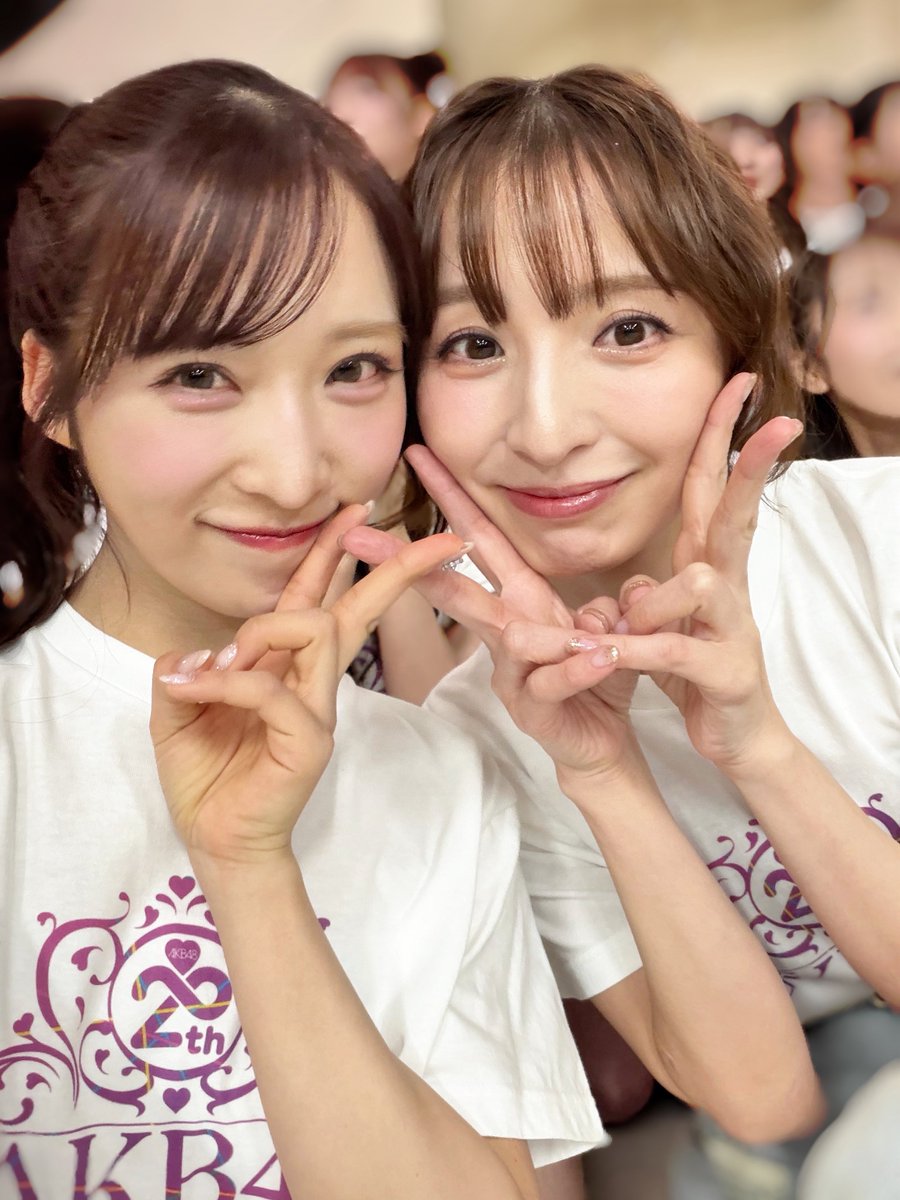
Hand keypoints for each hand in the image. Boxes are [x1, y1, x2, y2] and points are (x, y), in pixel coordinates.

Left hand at [150, 505, 465, 865]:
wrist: (215, 841)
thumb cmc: (206, 775)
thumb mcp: (179, 707)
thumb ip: (189, 668)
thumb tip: (199, 651)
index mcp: (288, 667)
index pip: (319, 598)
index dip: (334, 552)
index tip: (357, 508)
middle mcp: (313, 683)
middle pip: (356, 609)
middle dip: (394, 569)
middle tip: (438, 540)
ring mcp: (318, 712)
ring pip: (317, 631)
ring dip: (260, 633)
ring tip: (214, 668)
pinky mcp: (310, 742)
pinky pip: (274, 688)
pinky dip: (230, 681)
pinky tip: (194, 690)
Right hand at [342, 448, 644, 790]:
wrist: (601, 745)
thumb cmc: (598, 676)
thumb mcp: (611, 626)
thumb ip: (607, 603)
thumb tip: (601, 605)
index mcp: (521, 599)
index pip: (479, 538)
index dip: (451, 496)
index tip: (418, 453)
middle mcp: (506, 631)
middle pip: (453, 589)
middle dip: (409, 561)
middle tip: (362, 537)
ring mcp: (512, 672)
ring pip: (510, 639)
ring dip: (549, 635)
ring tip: (592, 636)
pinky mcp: (531, 710)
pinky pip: (552, 682)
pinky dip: (578, 669)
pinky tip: (605, 659)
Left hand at [536, 374, 802, 774]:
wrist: (734, 734)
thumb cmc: (694, 669)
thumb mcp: (664, 622)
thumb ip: (649, 592)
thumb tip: (639, 583)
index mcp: (708, 566)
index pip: (713, 490)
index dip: (722, 438)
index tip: (737, 385)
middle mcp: (725, 587)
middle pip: (738, 514)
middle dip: (752, 466)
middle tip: (780, 422)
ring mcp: (730, 628)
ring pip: (696, 585)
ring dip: (650, 605)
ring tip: (622, 635)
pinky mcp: (720, 671)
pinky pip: (672, 651)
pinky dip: (636, 651)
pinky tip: (609, 653)